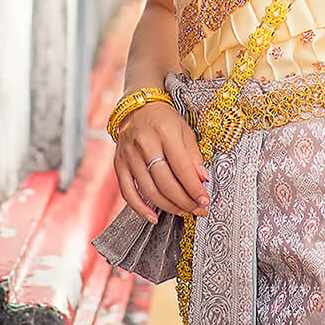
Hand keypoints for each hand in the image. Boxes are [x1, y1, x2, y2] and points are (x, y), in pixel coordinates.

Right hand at [112, 99, 210, 221]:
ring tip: (183, 212)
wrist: (137, 108)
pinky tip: (153, 216)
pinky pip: (128, 192)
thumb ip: (194, 156)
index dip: (194, 188)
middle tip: (197, 210)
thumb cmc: (165, 121)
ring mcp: (129, 155)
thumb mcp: (185, 131)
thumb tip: (202, 180)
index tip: (205, 201)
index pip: (182, 168)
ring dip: (168, 206)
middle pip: (165, 182)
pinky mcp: (119, 164)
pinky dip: (140, 208)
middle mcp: (144, 143)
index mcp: (164, 132)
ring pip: (148, 190)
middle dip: (184, 201)